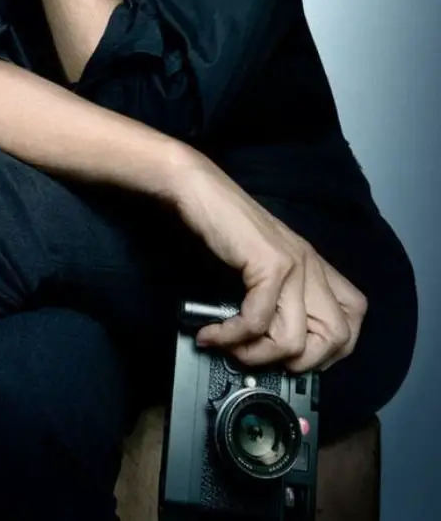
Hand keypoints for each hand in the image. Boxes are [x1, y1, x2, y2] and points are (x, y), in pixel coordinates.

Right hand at [169, 153, 367, 372]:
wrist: (199, 190)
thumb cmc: (223, 225)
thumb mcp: (262, 261)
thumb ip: (276, 294)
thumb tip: (269, 344)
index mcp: (313, 264)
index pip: (355, 317)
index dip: (333, 348)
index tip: (296, 357)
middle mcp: (311, 264)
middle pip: (338, 337)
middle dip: (300, 364)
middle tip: (264, 359)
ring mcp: (294, 264)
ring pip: (295, 340)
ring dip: (257, 355)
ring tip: (229, 347)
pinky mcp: (270, 264)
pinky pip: (257, 322)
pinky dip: (231, 336)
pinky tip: (211, 334)